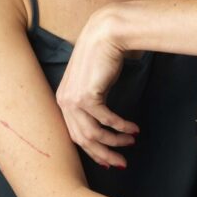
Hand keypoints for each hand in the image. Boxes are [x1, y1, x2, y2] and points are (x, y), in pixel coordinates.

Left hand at [55, 8, 139, 167]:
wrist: (106, 34)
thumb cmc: (103, 55)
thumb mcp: (93, 82)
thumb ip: (94, 101)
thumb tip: (104, 120)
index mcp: (63, 100)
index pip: (75, 134)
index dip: (92, 151)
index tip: (109, 160)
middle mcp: (63, 102)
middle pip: (82, 140)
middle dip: (104, 154)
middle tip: (122, 162)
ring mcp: (73, 99)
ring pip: (93, 134)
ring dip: (115, 141)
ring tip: (131, 142)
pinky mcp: (87, 96)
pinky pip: (106, 120)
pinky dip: (121, 127)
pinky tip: (133, 129)